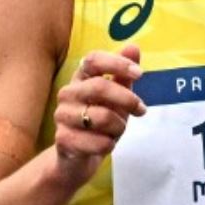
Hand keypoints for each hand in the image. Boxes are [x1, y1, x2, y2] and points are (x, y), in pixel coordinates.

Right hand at [52, 44, 144, 190]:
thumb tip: (133, 46)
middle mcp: (67, 93)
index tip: (140, 73)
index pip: (93, 59)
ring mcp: (62, 116)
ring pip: (101, 117)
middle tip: (141, 110)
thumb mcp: (117, 98)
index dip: (117, 63)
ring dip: (119, 126)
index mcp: (80, 78)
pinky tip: (106, 145)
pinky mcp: (63, 139)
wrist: (77, 158)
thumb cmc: (100, 123)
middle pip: (100, 87)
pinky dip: (110, 144)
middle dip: (127, 99)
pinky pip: (99, 141)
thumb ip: (123, 75)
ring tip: (117, 131)